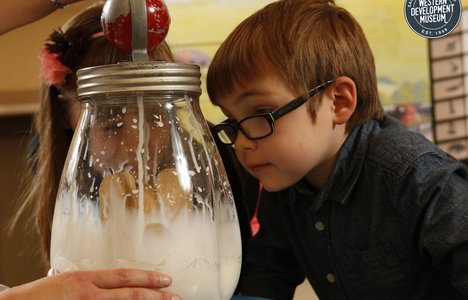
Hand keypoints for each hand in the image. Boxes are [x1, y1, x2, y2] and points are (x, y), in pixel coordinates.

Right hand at [0, 268, 180, 299]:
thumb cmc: (35, 298)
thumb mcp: (61, 281)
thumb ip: (83, 281)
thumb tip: (101, 281)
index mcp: (83, 280)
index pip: (124, 276)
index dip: (147, 277)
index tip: (165, 279)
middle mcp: (88, 295)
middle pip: (130, 295)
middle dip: (157, 296)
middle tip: (176, 297)